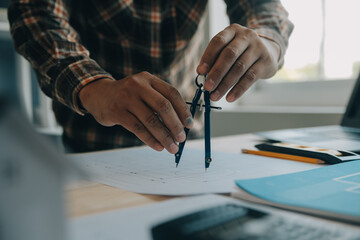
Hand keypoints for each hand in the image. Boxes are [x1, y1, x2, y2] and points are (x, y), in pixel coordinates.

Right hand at [78, 72, 192, 153]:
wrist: (98, 95)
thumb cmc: (127, 96)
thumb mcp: (143, 91)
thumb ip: (159, 102)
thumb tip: (181, 125)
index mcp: (148, 79)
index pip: (171, 93)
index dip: (183, 110)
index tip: (190, 124)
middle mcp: (138, 85)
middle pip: (163, 106)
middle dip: (175, 125)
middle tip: (182, 138)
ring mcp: (126, 98)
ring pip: (151, 120)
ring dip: (164, 136)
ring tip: (172, 147)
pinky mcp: (117, 112)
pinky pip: (138, 128)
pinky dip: (151, 139)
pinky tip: (158, 147)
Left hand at [197, 23, 279, 101]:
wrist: (268, 50)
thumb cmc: (241, 51)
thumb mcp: (228, 49)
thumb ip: (216, 59)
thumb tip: (203, 75)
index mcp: (233, 30)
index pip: (218, 41)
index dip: (208, 56)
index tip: (200, 71)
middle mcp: (247, 36)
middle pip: (229, 55)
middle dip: (216, 73)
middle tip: (207, 87)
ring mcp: (258, 48)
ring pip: (239, 68)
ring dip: (225, 84)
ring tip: (215, 96)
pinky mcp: (266, 62)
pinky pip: (250, 78)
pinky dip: (238, 89)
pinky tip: (229, 98)